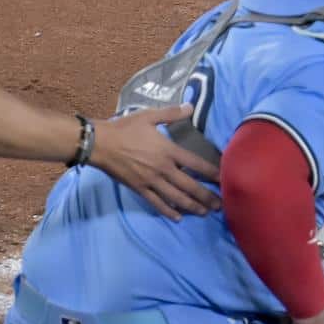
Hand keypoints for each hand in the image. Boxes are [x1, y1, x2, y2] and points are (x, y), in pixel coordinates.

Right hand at [89, 105, 220, 220]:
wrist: (99, 144)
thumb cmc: (125, 128)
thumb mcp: (149, 116)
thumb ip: (172, 113)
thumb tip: (191, 106)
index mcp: (168, 151)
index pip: (196, 164)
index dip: (212, 172)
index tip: (224, 179)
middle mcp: (163, 169)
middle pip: (190, 186)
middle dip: (206, 196)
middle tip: (220, 205)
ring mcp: (151, 181)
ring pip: (176, 198)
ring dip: (192, 206)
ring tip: (205, 212)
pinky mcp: (139, 189)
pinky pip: (156, 203)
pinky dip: (168, 211)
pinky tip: (178, 217)